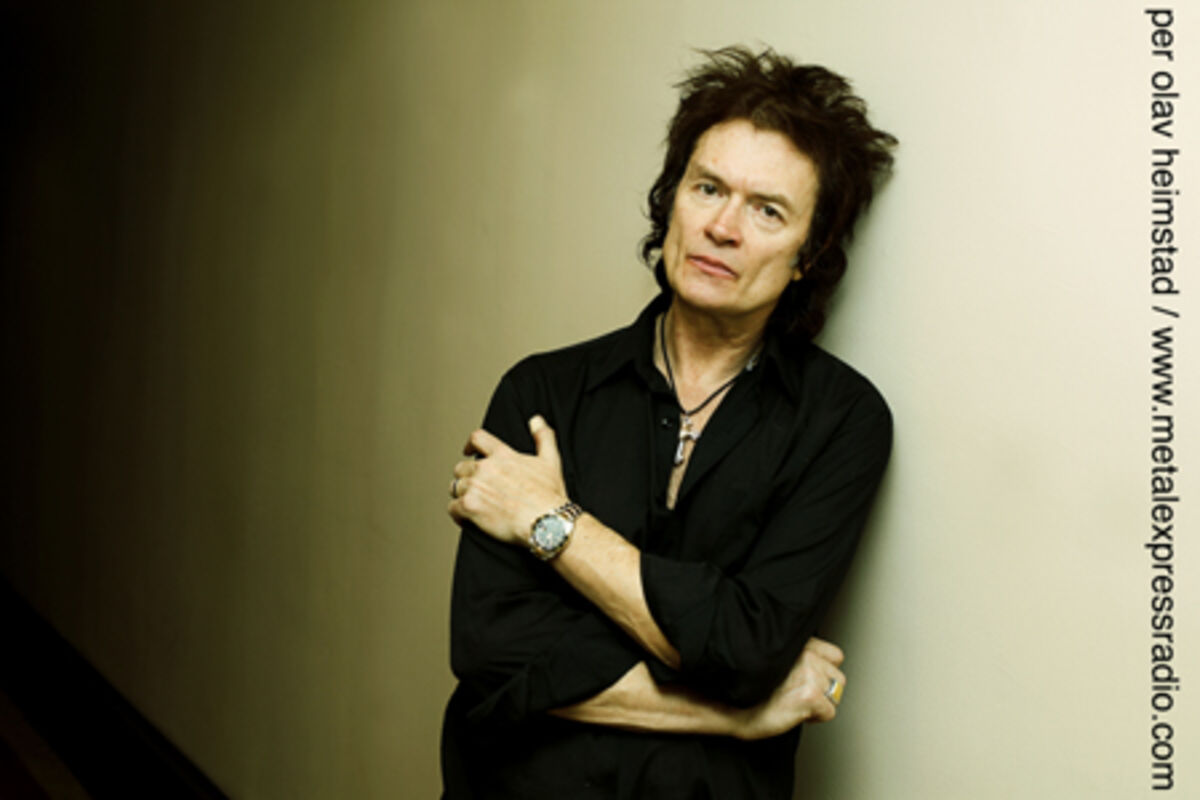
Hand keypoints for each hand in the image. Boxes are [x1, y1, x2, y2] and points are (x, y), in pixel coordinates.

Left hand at [447, 415, 568, 545]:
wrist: (546, 522)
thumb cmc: (549, 496)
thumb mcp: (551, 461)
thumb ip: (543, 437)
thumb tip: (536, 421)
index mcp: (502, 455)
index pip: (477, 439)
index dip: (469, 445)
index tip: (467, 451)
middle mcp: (485, 467)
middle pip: (461, 467)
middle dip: (466, 477)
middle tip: (475, 489)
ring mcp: (475, 486)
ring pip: (455, 487)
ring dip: (461, 495)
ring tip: (473, 504)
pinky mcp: (469, 506)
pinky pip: (452, 508)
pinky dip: (458, 514)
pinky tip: (467, 519)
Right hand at [737, 637, 846, 739]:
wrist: (731, 707)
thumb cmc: (749, 688)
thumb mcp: (776, 660)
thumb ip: (799, 658)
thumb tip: (821, 668)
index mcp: (799, 643)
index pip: (835, 655)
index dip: (824, 671)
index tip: (810, 680)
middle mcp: (806, 654)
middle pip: (838, 678)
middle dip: (822, 690)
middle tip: (799, 695)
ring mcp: (809, 673)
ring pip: (836, 695)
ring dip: (820, 703)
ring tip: (797, 703)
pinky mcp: (810, 695)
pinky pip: (829, 712)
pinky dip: (815, 718)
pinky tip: (796, 712)